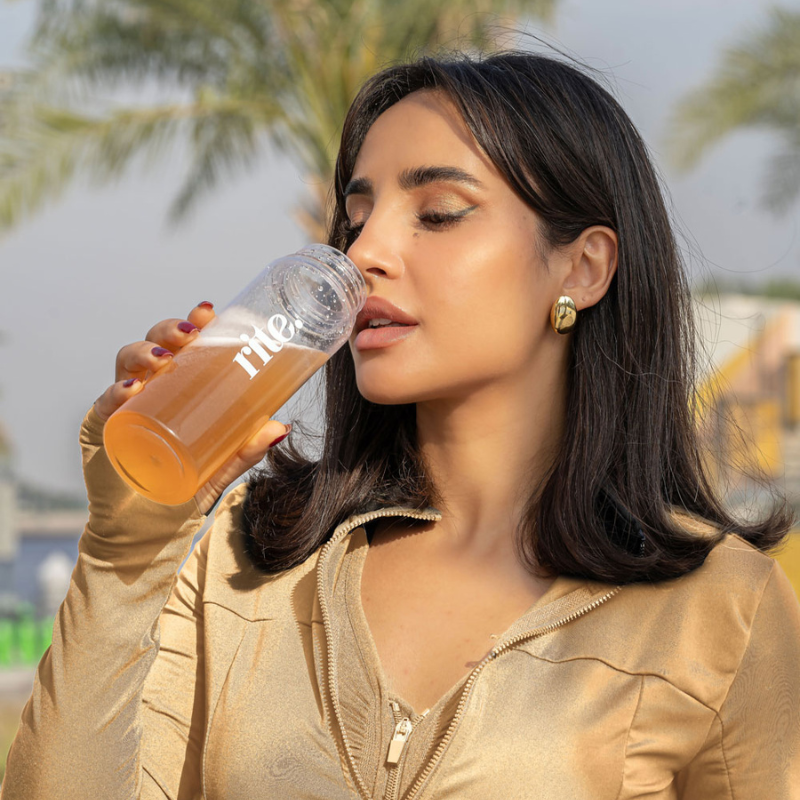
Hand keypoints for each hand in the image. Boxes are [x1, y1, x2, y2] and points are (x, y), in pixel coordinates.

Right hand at [93, 301, 290, 513]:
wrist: (150, 530)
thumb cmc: (184, 488)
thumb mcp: (221, 466)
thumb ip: (246, 448)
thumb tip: (281, 428)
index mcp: (177, 388)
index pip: (183, 346)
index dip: (193, 323)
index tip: (208, 311)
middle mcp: (149, 389)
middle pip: (154, 344)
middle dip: (169, 331)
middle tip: (189, 335)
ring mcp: (123, 405)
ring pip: (127, 362)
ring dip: (144, 353)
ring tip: (165, 359)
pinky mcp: (101, 428)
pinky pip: (105, 403)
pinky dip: (116, 392)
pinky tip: (132, 389)